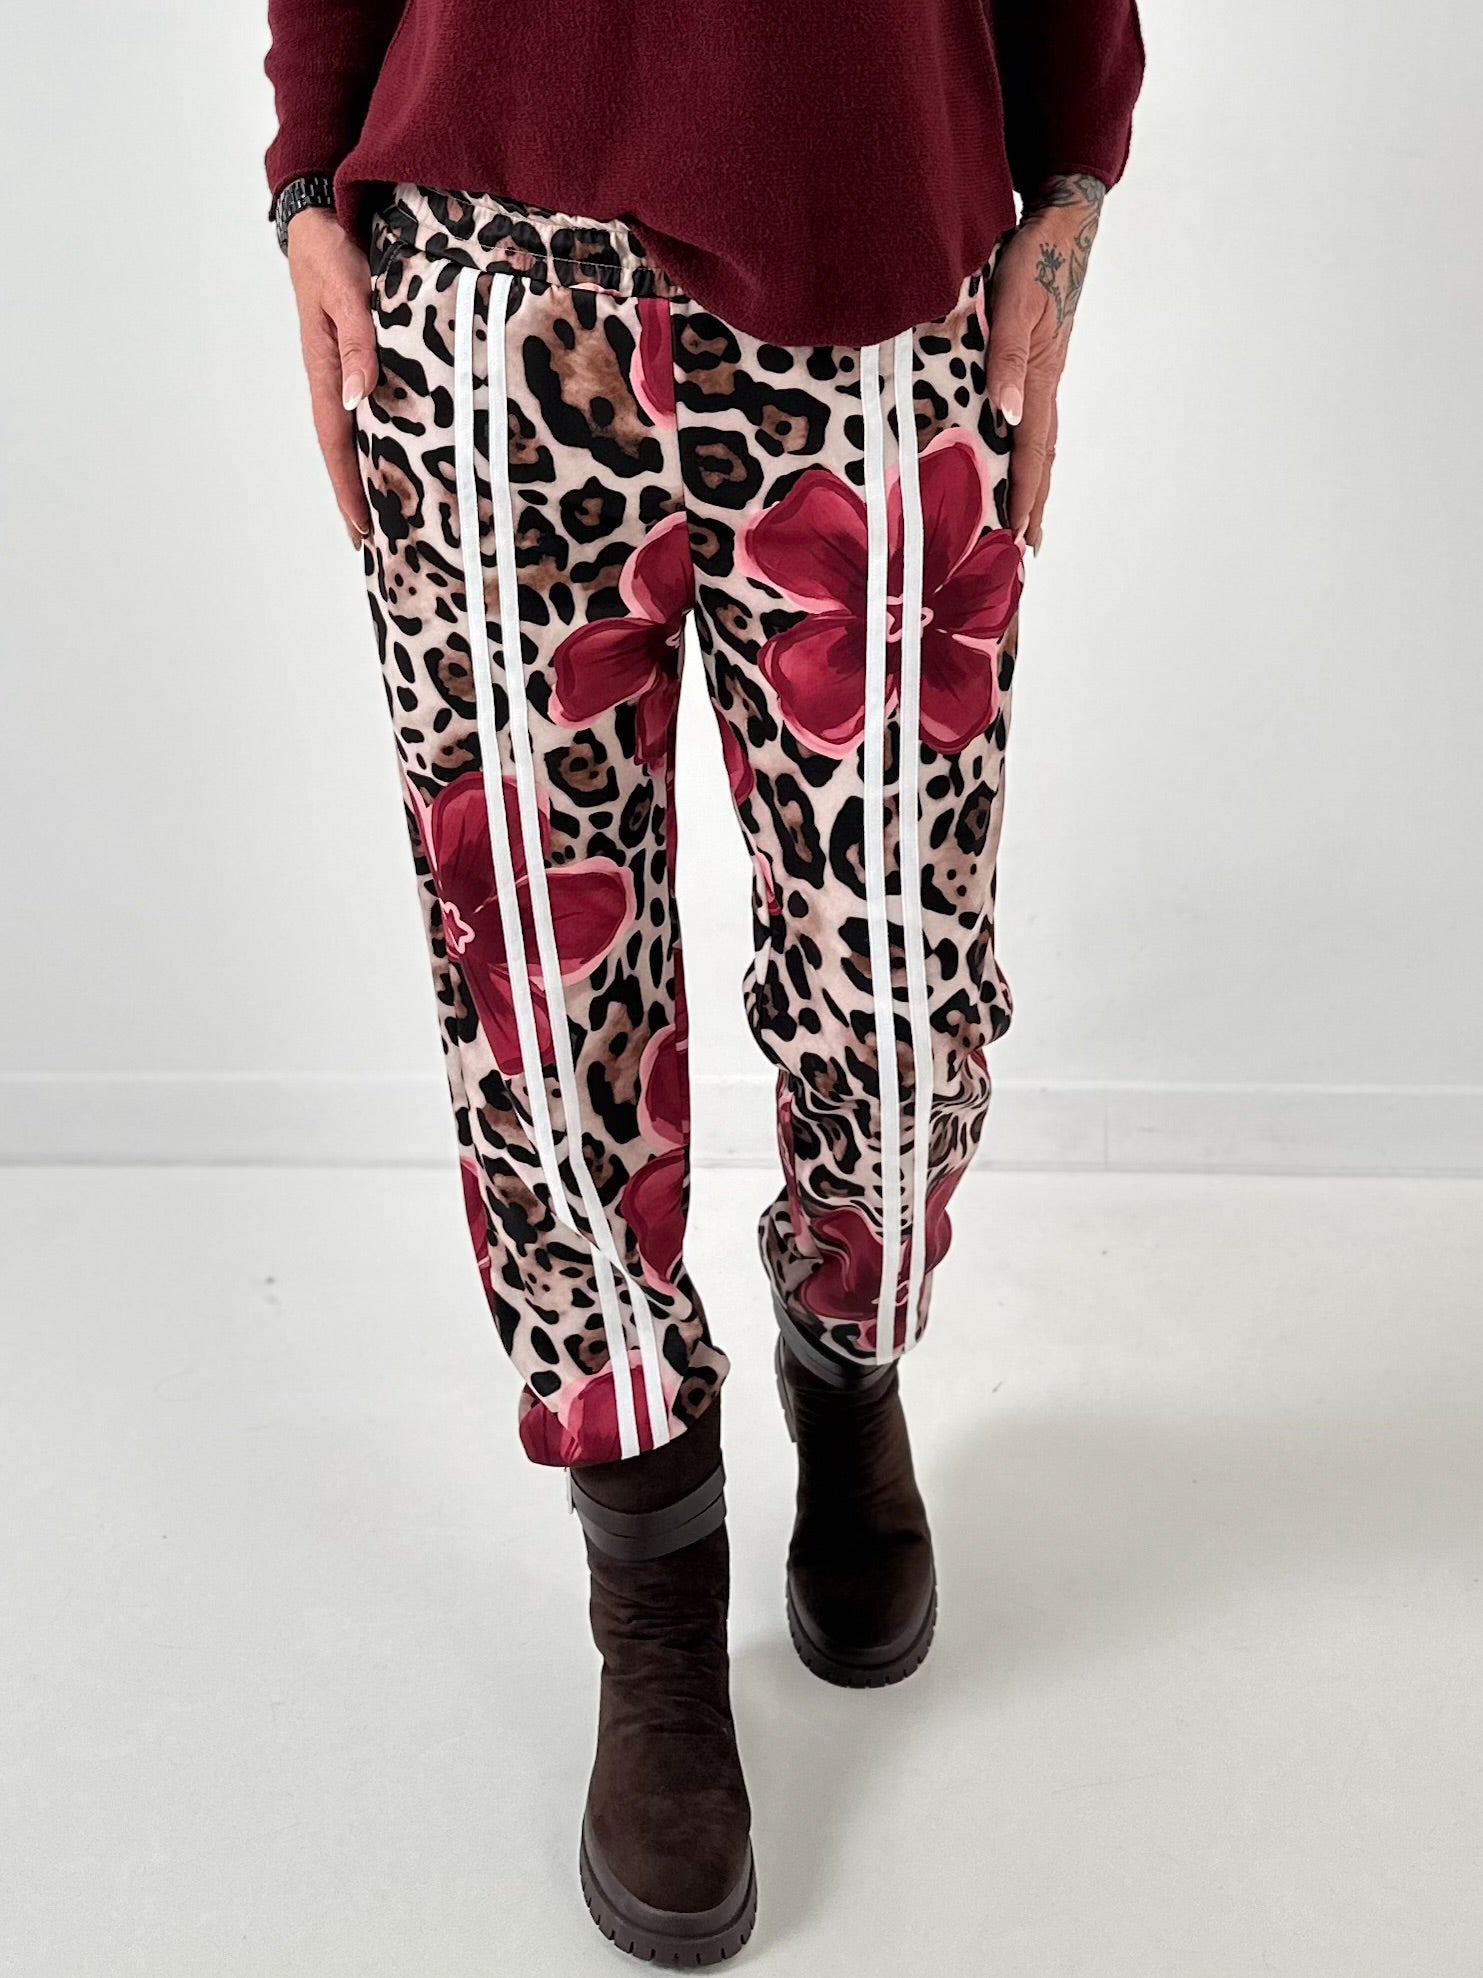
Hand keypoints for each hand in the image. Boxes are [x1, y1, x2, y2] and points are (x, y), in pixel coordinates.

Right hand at [285, 206, 379, 547]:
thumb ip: (357, 341)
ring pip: (361, 435)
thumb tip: (360, 397)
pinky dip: (387, 442)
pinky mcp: (365, 358)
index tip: (364, 531)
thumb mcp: (347, 291)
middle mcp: (336, 378)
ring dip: (372, 477)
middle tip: (377, 549)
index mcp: (326, 370)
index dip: (349, 489)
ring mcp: (349, 371)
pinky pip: (377, 411)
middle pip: (346, 452)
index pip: (337, 442)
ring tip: (393, 520)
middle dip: (359, 499)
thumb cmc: (333, 252)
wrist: (324, 219)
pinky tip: (405, 460)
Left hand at [987, 173, 1104, 552]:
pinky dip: (1028, 448)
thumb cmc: (1033, 258)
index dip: (1022, 495)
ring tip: (1029, 516)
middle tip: (1029, 548)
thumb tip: (1007, 416)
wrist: (1060, 221)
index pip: (1030, 451)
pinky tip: (1019, 455)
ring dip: (1035, 481)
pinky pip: (1034, 417)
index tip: (1018, 536)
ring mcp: (1043, 372)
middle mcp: (1044, 383)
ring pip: (1040, 440)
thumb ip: (1007, 359)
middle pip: (1042, 457)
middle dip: (1035, 503)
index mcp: (1039, 378)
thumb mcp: (1014, 303)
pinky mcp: (1038, 358)